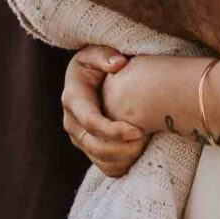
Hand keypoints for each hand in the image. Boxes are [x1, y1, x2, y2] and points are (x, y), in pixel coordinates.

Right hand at [61, 45, 145, 177]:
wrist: (88, 76)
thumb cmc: (95, 62)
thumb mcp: (96, 51)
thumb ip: (105, 55)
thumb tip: (118, 63)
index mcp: (73, 100)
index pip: (91, 122)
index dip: (114, 131)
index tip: (138, 131)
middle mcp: (72, 123)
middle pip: (95, 147)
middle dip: (122, 148)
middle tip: (146, 139)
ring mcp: (80, 138)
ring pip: (101, 160)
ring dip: (124, 157)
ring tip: (147, 145)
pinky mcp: (90, 149)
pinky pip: (106, 167)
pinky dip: (123, 166)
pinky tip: (140, 154)